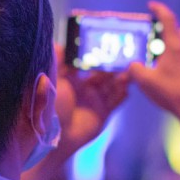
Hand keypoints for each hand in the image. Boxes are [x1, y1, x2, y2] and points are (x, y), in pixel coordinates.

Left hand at [20, 45, 128, 179]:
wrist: (55, 137)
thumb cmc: (50, 108)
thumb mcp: (52, 81)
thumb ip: (56, 62)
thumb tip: (58, 43)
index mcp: (71, 79)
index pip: (87, 62)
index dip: (96, 53)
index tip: (107, 42)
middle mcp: (84, 88)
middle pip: (102, 72)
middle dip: (112, 63)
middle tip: (123, 53)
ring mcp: (94, 100)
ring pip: (112, 84)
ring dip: (120, 76)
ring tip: (129, 69)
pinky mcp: (103, 113)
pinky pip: (116, 101)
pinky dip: (123, 92)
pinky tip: (128, 86)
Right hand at [123, 1, 179, 129]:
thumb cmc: (170, 94)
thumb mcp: (144, 82)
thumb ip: (134, 69)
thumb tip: (133, 65)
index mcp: (174, 47)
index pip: (167, 19)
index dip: (158, 9)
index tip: (151, 5)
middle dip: (168, 34)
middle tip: (156, 45)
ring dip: (177, 51)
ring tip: (166, 66)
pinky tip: (178, 80)